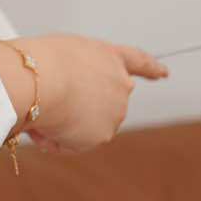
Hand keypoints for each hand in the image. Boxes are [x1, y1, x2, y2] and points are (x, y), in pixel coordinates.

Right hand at [0, 34, 168, 155]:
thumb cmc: (39, 64)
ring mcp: (115, 110)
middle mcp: (120, 83)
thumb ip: (74, 72)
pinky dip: (56, 142)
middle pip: (104, 105)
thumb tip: (64, 100)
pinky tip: (44, 126)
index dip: (151, 68)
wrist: (38, 80)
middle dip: (80, 111)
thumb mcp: (61, 55)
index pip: (138, 61)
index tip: (163, 73)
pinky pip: (73, 145)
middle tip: (51, 104)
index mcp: (109, 56)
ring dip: (64, 126)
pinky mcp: (103, 133)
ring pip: (86, 127)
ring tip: (44, 109)